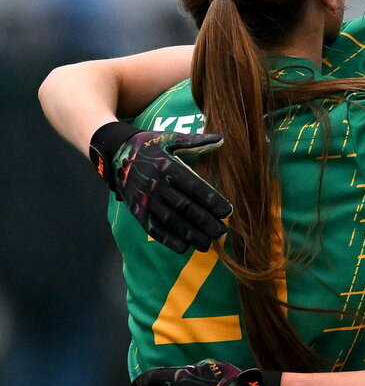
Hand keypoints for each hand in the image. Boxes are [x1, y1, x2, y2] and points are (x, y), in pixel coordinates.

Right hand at [89, 122, 231, 252]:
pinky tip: (184, 247)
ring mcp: (146, 199)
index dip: (212, 200)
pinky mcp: (137, 210)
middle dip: (205, 222)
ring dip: (190, 234)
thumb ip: (195, 142)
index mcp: (167, 166)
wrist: (114, 153)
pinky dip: (168, 239)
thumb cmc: (147, 145)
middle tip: (222, 231)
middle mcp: (157, 185)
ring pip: (171, 221)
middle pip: (185, 207)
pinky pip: (154, 228)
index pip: (194, 187)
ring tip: (207, 244)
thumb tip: (221, 138)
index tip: (228, 211)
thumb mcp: (169, 138)